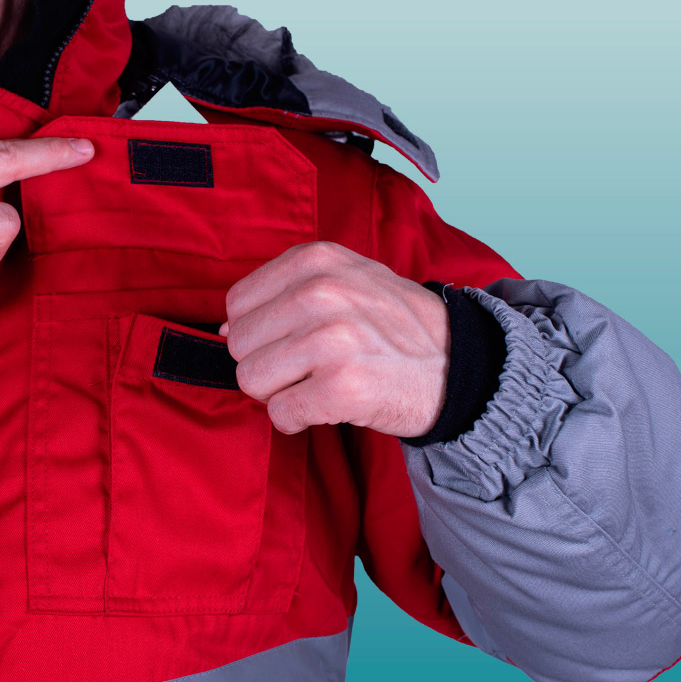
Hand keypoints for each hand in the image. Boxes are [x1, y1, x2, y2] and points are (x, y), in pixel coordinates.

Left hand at [220, 241, 448, 437]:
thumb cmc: (393, 325)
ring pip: (251, 380)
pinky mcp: (344, 387)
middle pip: (238, 344)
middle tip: (308, 366)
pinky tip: (328, 405)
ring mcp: (332, 339)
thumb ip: (284, 292)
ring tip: (317, 383)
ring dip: (279, 393)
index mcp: (316, 260)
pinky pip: (281, 414)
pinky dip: (297, 420)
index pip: (237, 303)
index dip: (258, 331)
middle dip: (266, 364)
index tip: (292, 338)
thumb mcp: (345, 279)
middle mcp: (321, 293)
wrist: (459, 365)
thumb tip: (221, 330)